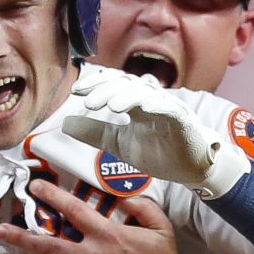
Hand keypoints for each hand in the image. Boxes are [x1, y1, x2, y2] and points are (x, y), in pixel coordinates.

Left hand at [61, 76, 248, 198]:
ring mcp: (168, 109)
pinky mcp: (184, 122)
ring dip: (128, 97)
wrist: (190, 168)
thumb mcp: (119, 143)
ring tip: (111, 105)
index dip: (96, 85)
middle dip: (107, 90)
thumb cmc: (158, 152)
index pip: (113, 86)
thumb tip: (64, 124)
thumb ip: (94, 133)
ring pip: (147, 94)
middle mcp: (150, 101)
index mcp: (134, 104)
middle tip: (88, 101)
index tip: (75, 92)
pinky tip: (145, 108)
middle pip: (127, 85)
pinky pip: (172, 110)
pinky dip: (159, 106)